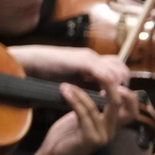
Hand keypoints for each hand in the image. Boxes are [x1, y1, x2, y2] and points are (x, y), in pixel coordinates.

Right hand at [10, 45, 129, 86]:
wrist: (31, 62)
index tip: (117, 96)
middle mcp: (93, 56)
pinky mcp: (83, 61)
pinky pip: (103, 73)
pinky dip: (106, 84)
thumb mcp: (71, 78)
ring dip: (116, 85)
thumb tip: (94, 95)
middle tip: (118, 98)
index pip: (117, 66)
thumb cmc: (46, 72)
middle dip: (123, 84)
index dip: (120, 81)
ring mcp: (89, 58)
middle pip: (121, 67)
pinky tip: (103, 95)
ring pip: (116, 70)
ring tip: (111, 98)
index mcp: (91, 60)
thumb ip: (83, 83)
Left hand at [34, 74, 138, 154]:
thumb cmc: (66, 137)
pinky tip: (65, 91)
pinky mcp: (90, 139)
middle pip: (122, 104)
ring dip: (80, 92)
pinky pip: (84, 113)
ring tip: (66, 85)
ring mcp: (103, 136)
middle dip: (110, 85)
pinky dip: (74, 100)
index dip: (127, 93)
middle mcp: (112, 131)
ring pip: (98, 106)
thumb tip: (100, 86)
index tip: (108, 81)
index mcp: (114, 125)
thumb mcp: (84, 118)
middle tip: (96, 72)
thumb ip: (95, 107)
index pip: (133, 109)